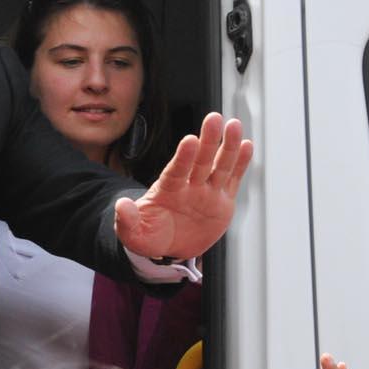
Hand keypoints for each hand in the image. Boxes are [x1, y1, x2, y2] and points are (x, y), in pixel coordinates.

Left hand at [114, 112, 253, 261]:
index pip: (176, 171)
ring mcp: (206, 192)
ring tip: (234, 126)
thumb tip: (122, 206)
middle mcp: (188, 187)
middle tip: (214, 119)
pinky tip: (246, 146)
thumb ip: (127, 220)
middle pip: (200, 161)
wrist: (168, 249)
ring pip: (219, 166)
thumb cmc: (149, 236)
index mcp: (166, 191)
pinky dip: (240, 164)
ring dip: (228, 146)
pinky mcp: (222, 201)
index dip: (184, 157)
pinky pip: (232, 180)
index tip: (190, 140)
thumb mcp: (133, 233)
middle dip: (208, 141)